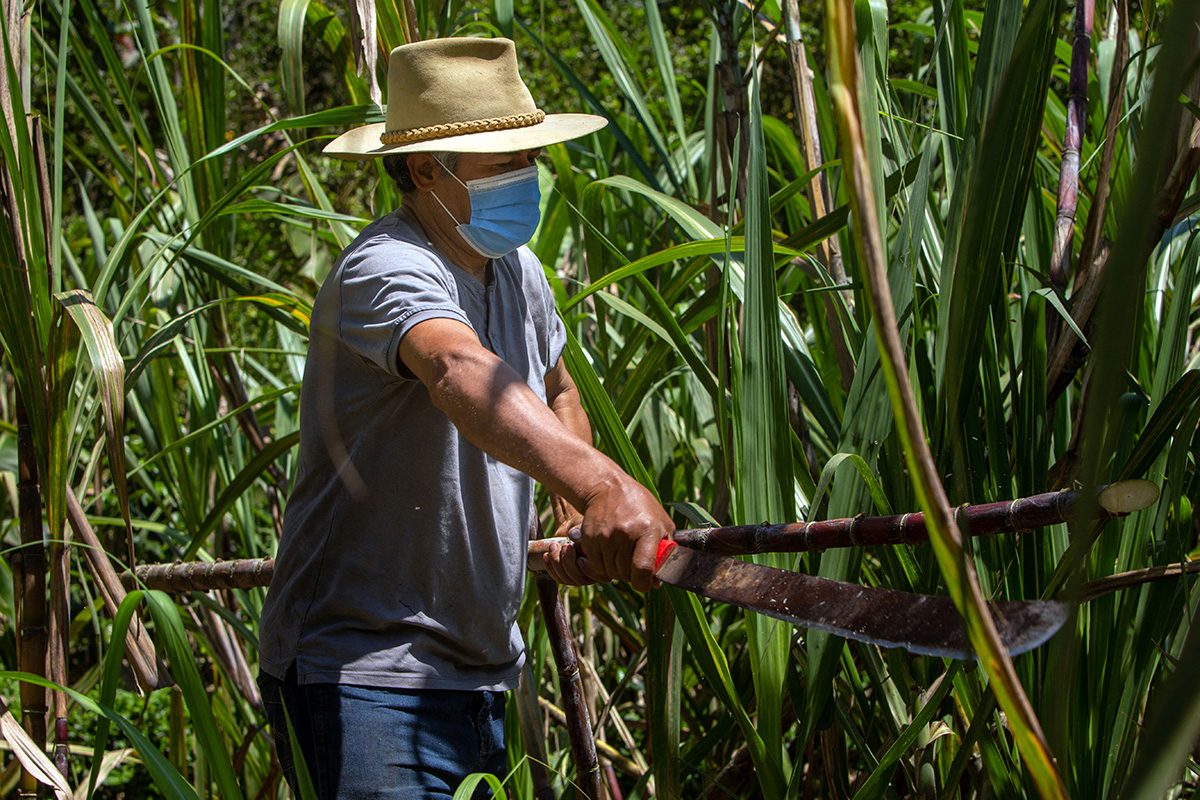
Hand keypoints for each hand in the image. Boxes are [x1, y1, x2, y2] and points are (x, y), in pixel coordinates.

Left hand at [542, 514, 602, 586]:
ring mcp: (581, 577)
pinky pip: (559, 578)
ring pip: (568, 579)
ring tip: (553, 546)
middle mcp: (594, 574)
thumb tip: (572, 534)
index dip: (588, 570)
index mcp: (605, 563)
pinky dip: (550, 567)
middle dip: (569, 563)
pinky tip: (546, 555)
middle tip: (564, 546)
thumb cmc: (584, 526)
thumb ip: (582, 530)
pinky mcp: (569, 577)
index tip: (579, 560)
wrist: (574, 529)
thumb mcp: (585, 525)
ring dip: (557, 563)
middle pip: (581, 579)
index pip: (599, 574)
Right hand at [577, 475, 673, 592]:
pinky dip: (603, 565)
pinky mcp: (590, 538)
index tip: (644, 584)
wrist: (608, 488)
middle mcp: (625, 533)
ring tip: (622, 556)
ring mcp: (606, 536)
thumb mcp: (662, 522)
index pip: (643, 569)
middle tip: (633, 565)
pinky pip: (596, 565)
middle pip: (625, 573)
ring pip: (610, 572)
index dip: (643, 583)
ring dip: (616, 570)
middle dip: (631, 575)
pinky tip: (609, 552)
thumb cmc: (640, 507)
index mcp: (647, 530)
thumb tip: (656, 582)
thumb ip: (665, 551)